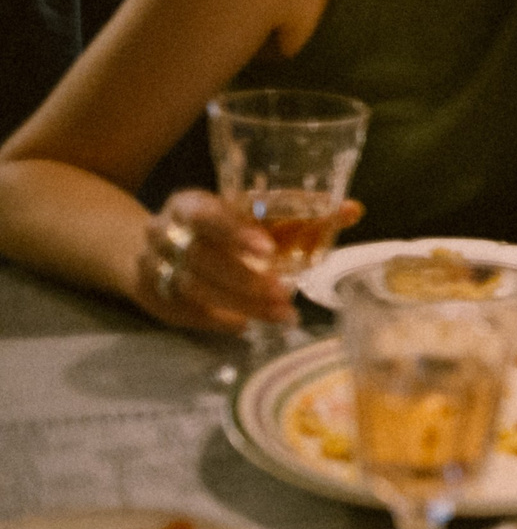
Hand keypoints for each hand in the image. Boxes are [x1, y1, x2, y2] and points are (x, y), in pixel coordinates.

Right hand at [133, 189, 358, 333]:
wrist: (159, 246)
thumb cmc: (220, 228)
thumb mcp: (248, 215)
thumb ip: (299, 214)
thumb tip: (354, 210)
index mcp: (189, 204)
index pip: (206, 215)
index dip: (235, 234)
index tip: (268, 251)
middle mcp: (164, 232)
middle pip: (200, 258)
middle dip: (244, 280)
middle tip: (284, 294)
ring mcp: (152, 265)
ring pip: (194, 288)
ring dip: (240, 304)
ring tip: (280, 314)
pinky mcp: (151, 295)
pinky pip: (184, 311)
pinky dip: (217, 320)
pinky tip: (246, 324)